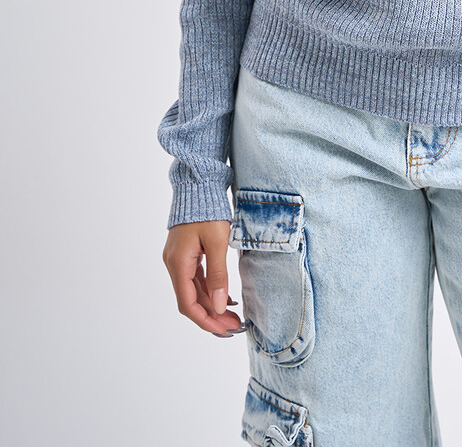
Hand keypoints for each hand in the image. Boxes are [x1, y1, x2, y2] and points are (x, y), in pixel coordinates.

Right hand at [162, 220, 245, 335]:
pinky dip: (209, 290)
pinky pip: (196, 279)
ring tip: (233, 315)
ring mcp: (178, 259)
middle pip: (190, 300)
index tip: (224, 330)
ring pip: (194, 290)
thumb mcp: (217, 243)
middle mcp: (174, 264)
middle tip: (234, 325)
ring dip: (211, 304)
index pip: (188, 304)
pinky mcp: (185, 254)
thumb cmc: (208, 211)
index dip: (205, 320)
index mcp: (178, 263)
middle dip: (211, 315)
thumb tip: (220, 307)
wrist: (199, 185)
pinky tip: (225, 297)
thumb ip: (218, 275)